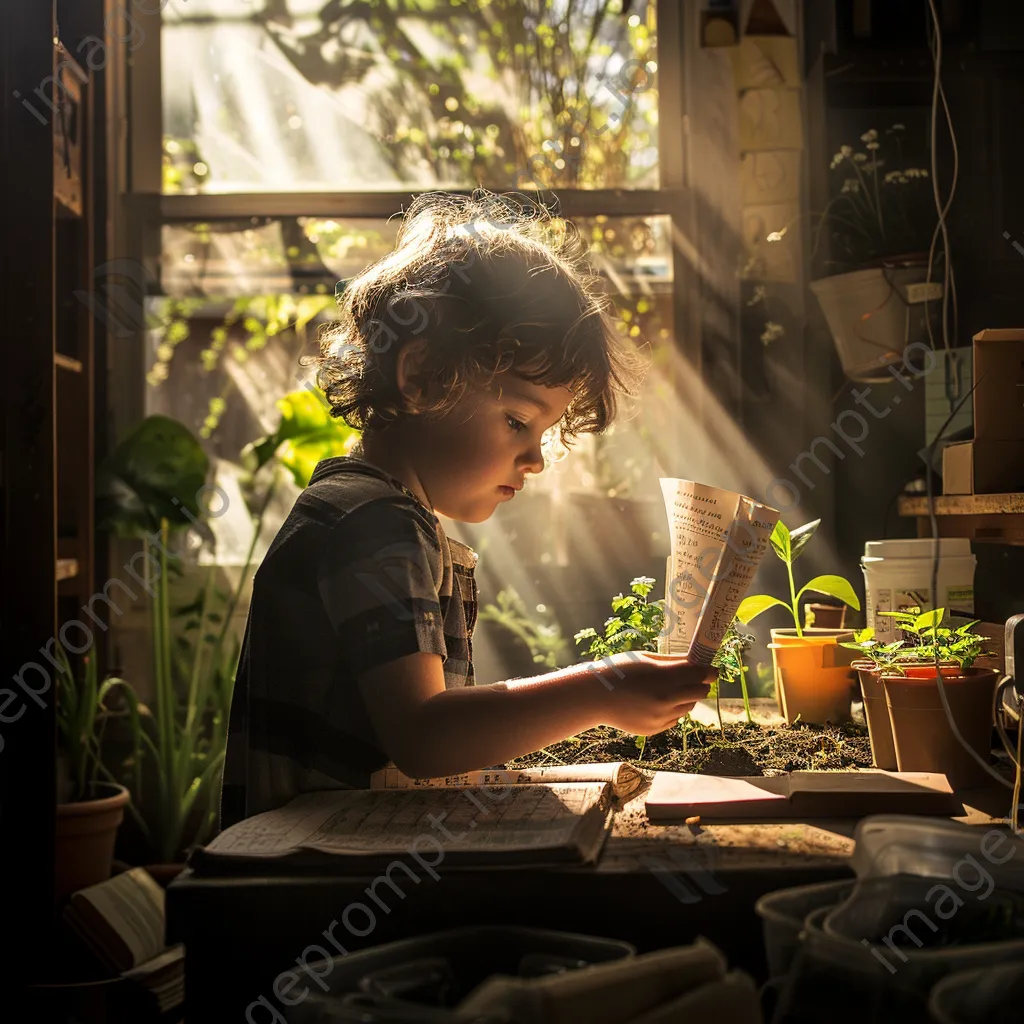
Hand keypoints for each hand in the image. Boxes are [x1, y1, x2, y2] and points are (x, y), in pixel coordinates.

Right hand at [585, 651, 714, 735]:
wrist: (595, 696)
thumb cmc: (619, 670)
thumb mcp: (646, 658)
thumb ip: (673, 661)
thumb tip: (695, 661)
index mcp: (665, 677)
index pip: (702, 675)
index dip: (709, 671)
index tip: (711, 669)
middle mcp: (667, 699)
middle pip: (700, 692)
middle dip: (699, 684)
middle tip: (692, 677)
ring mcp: (661, 717)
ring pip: (688, 707)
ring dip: (685, 697)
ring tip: (667, 689)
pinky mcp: (655, 729)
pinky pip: (674, 719)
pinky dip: (672, 711)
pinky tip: (656, 701)